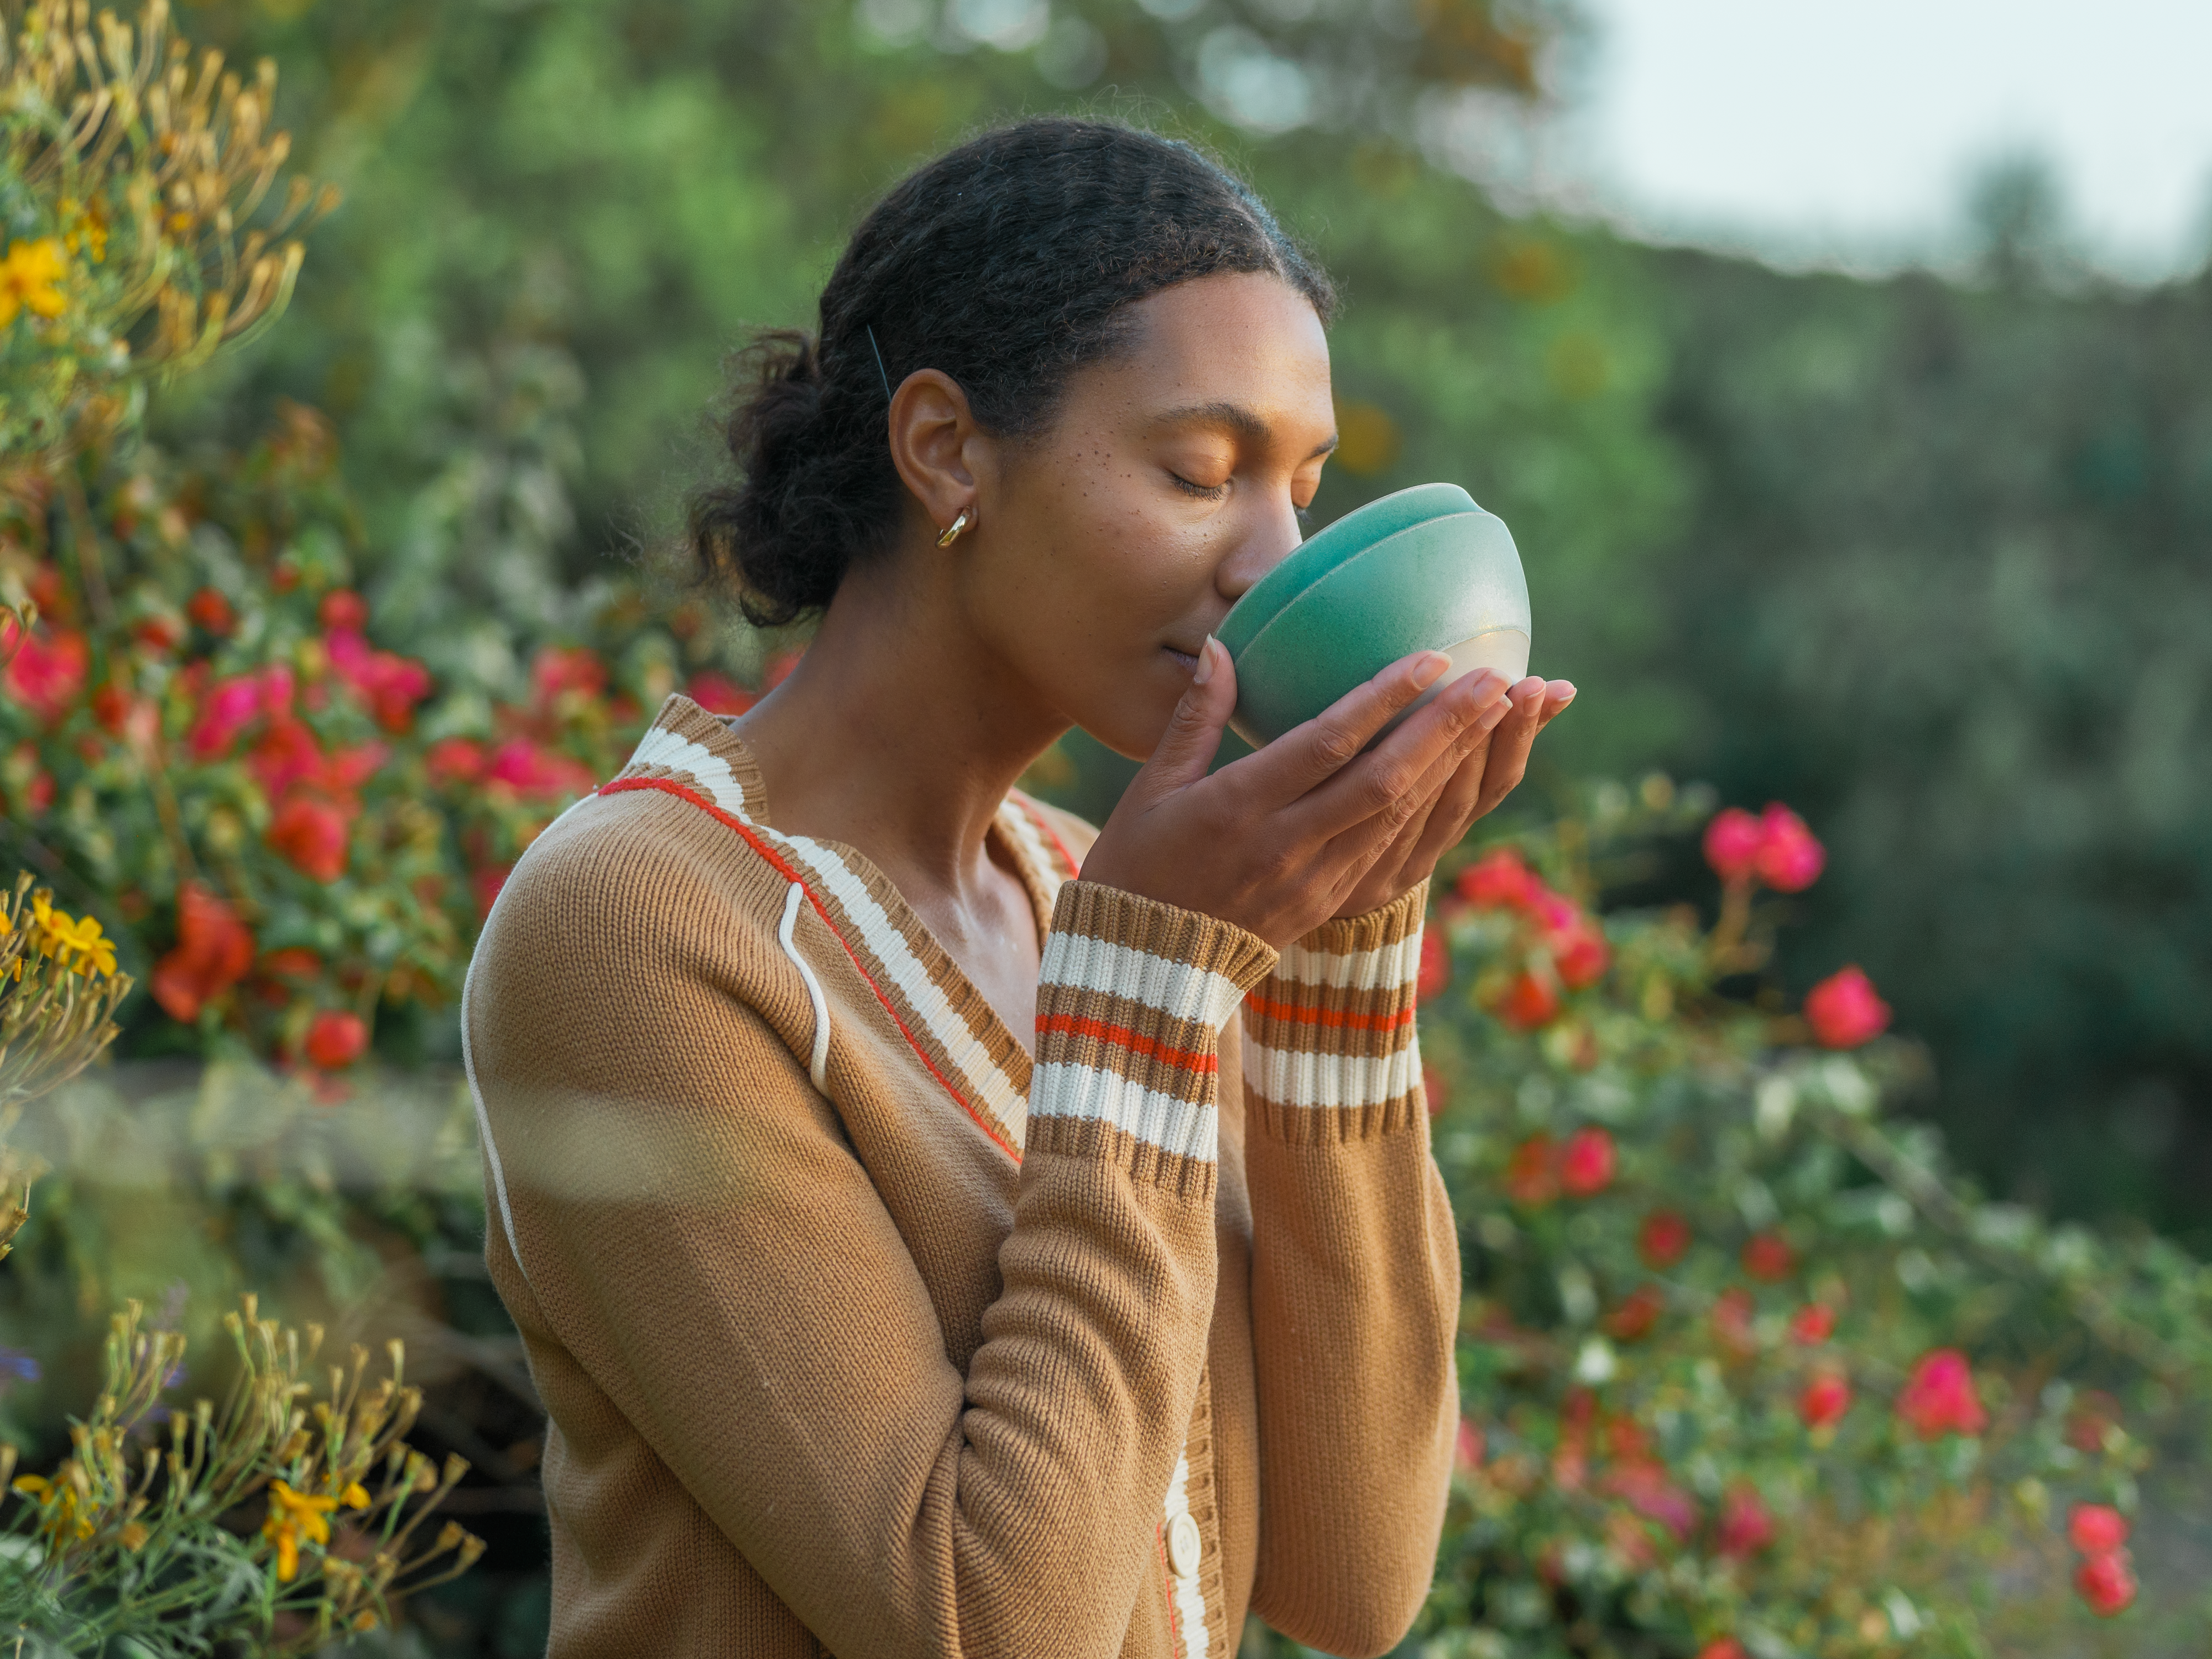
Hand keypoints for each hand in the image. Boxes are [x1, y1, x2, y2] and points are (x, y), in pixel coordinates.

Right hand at [1079, 640, 1526, 947]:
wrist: (1143, 971)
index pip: (1325, 745)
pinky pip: (1392, 850)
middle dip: (1445, 728)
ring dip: (1453, 765)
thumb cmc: (1136, 868)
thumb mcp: (1150, 790)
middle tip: (1495, 678)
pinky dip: (1432, 806)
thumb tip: (1222, 646)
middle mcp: (1285, 846)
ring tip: (1497, 714)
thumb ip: (1194, 718)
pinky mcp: (1329, 904)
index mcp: (1236, 809)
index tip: (1431, 656)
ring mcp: (1314, 882)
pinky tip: (1459, 771)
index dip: (1383, 701)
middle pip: (1383, 782)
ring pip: (1399, 817)